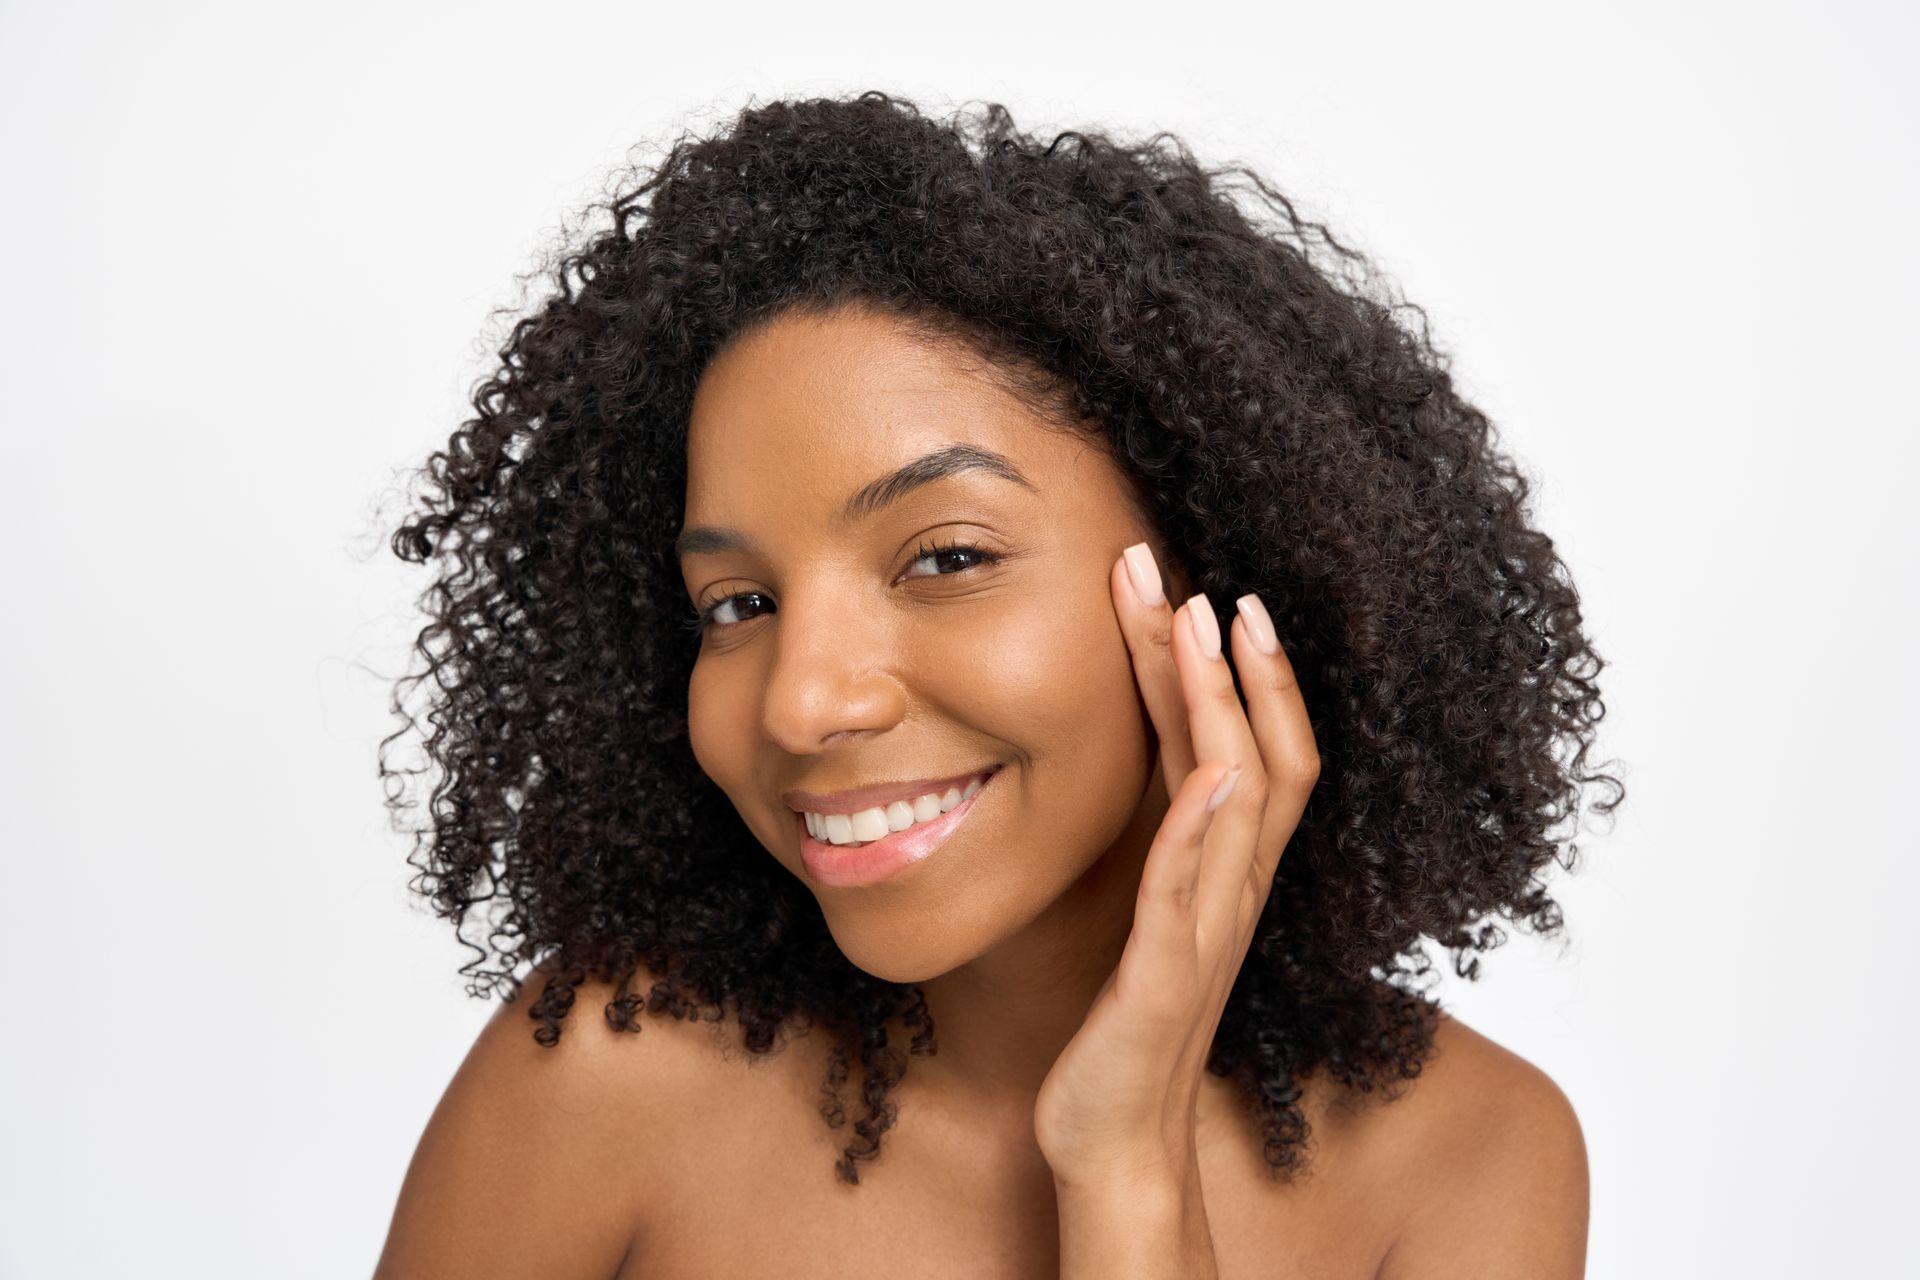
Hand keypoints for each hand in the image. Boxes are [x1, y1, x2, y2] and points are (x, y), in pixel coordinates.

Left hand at [1033, 541, 1320, 1186]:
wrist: (1116, 1140)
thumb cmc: (1123, 1027)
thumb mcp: (1143, 915)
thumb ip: (1156, 845)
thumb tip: (1152, 772)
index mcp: (1220, 875)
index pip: (1247, 753)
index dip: (1235, 675)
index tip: (1205, 592)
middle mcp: (1229, 894)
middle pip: (1255, 755)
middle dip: (1230, 663)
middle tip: (1199, 578)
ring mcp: (1204, 935)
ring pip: (1237, 801)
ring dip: (1223, 710)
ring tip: (1204, 629)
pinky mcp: (1163, 982)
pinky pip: (1190, 896)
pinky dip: (1199, 832)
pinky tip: (1201, 775)